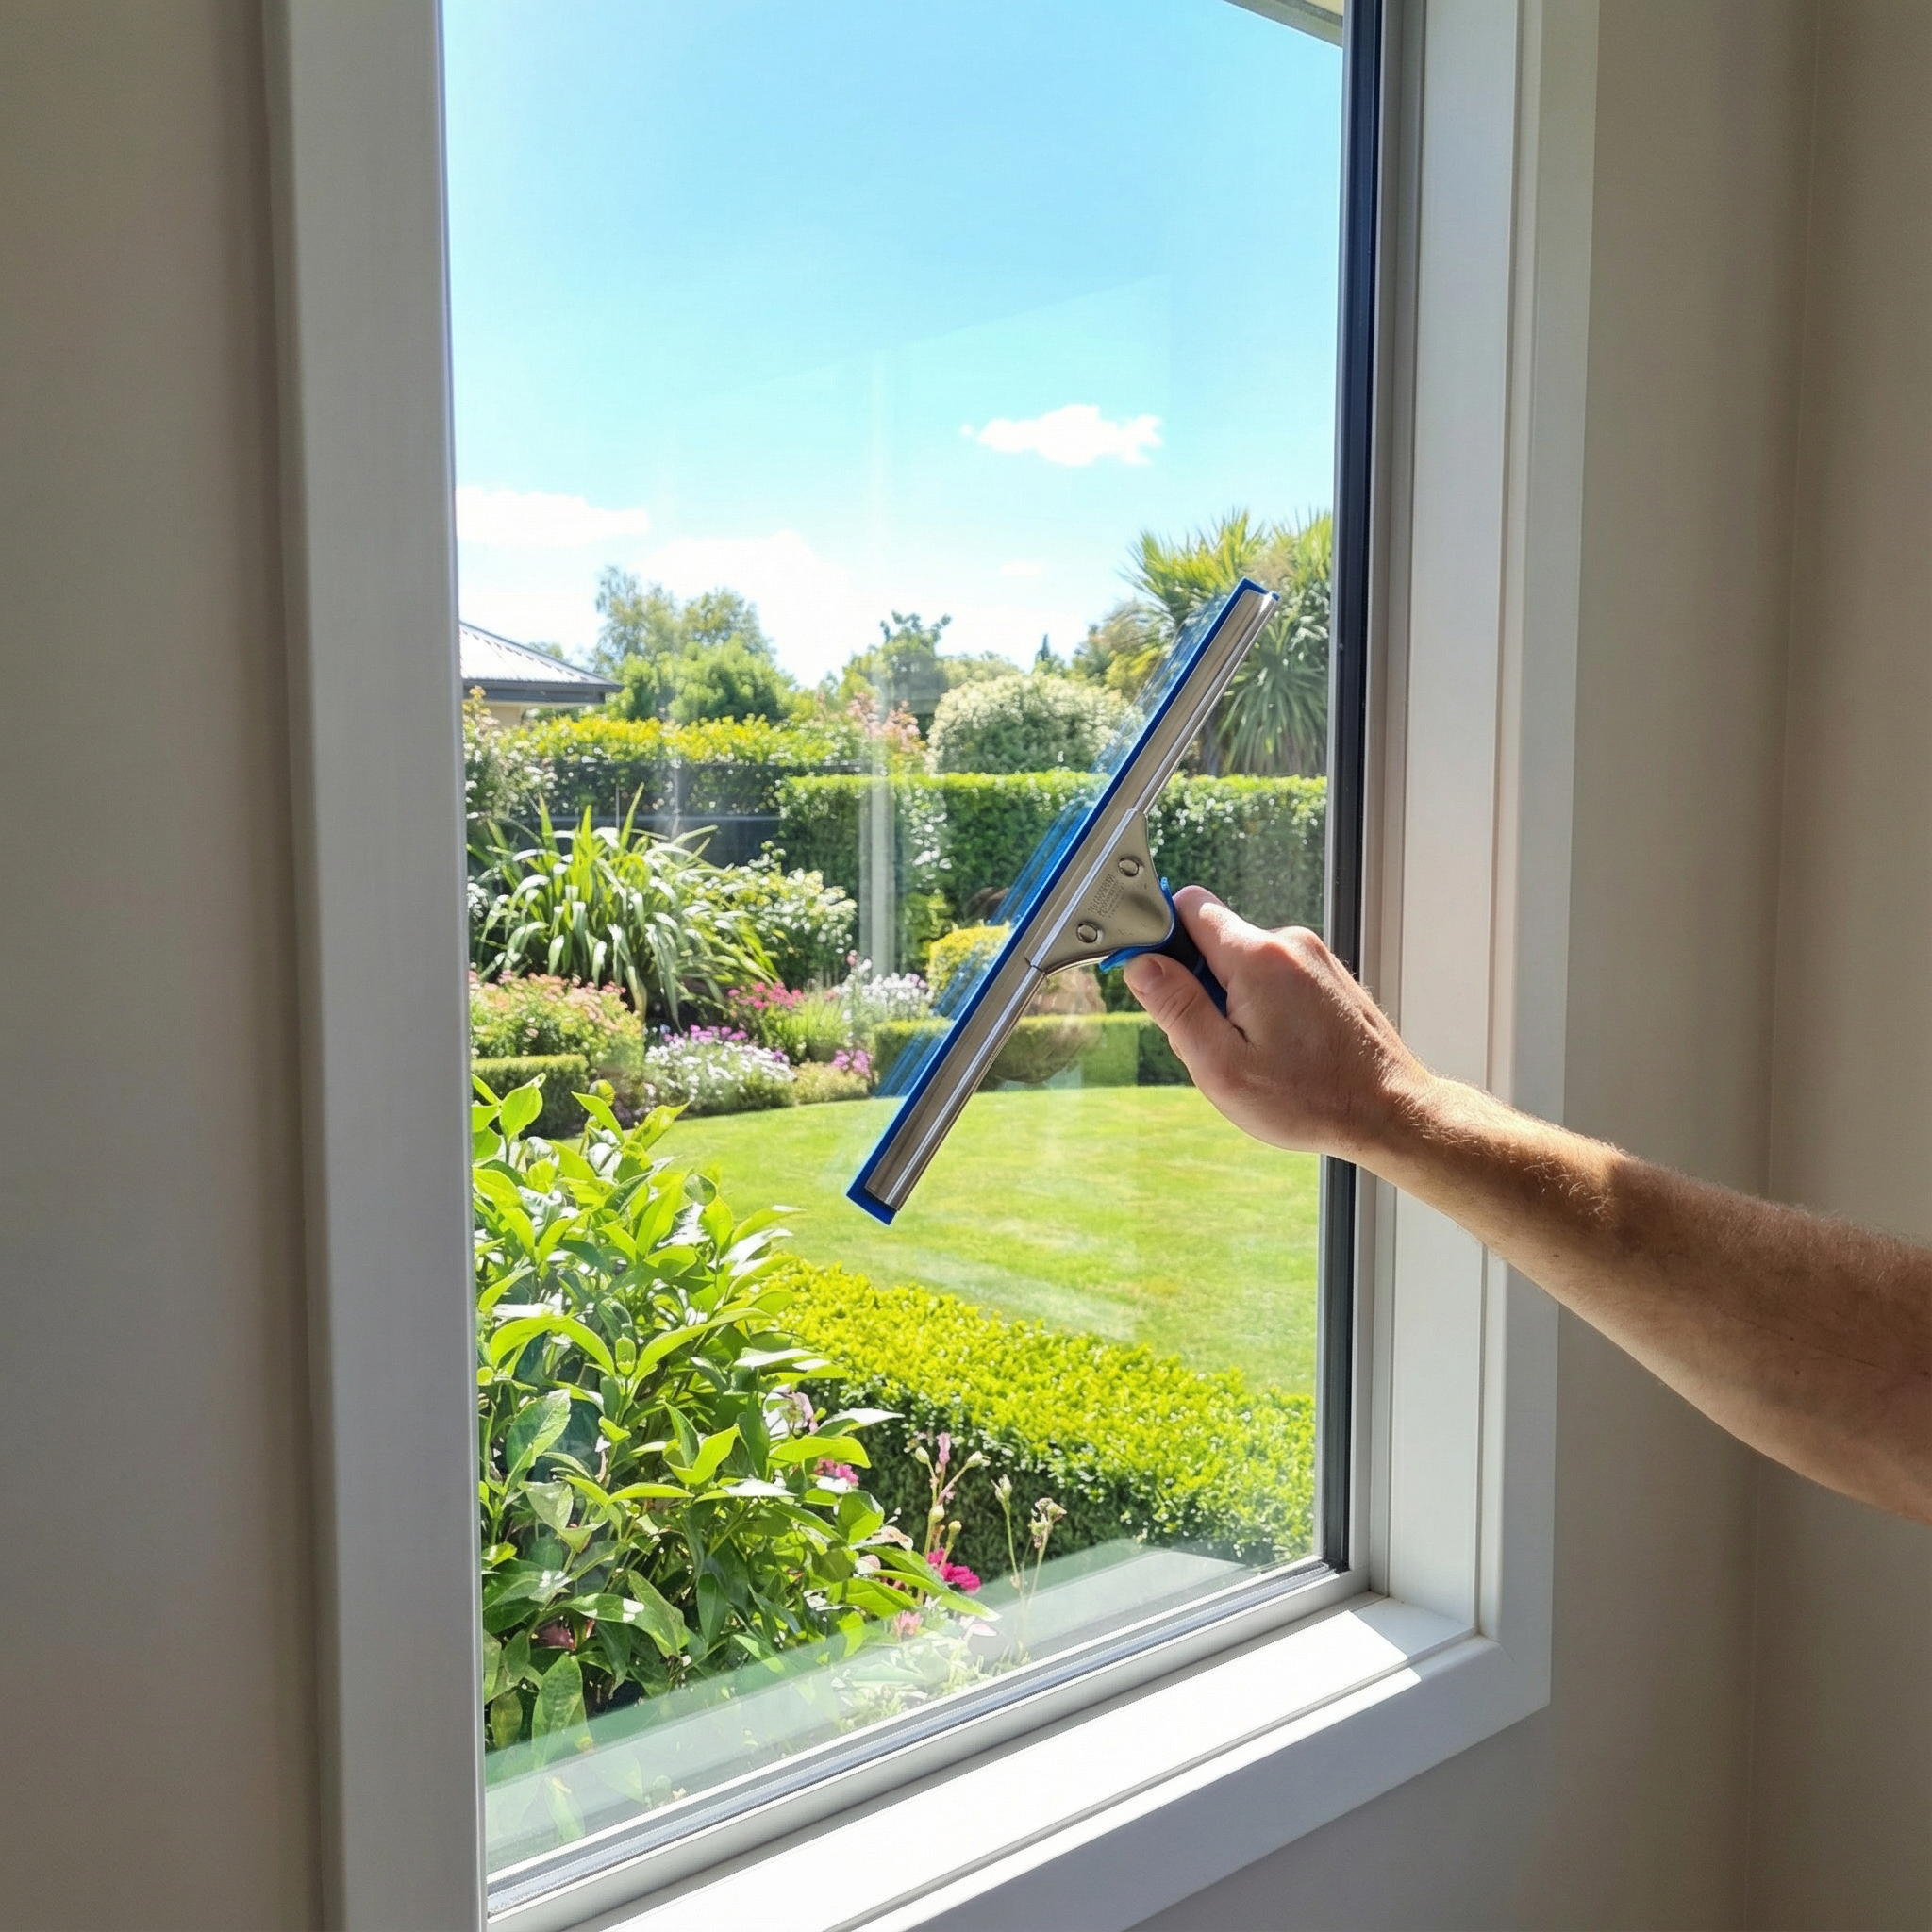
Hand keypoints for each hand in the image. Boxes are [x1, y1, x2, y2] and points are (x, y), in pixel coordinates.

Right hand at [1121, 887, 1429, 1163]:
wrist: (1391, 1112)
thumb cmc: (1309, 1099)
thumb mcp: (1221, 1066)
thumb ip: (1176, 1007)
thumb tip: (1142, 965)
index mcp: (1256, 957)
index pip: (1186, 905)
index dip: (1159, 937)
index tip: (1157, 982)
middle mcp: (1288, 942)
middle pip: (1212, 938)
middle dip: (1196, 982)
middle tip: (1212, 1039)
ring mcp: (1313, 956)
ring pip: (1241, 961)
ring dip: (1230, 999)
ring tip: (1253, 1052)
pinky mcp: (1327, 975)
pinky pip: (1272, 975)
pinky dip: (1260, 1004)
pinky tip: (1278, 1049)